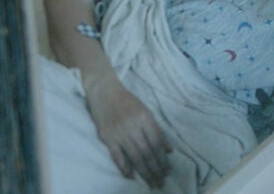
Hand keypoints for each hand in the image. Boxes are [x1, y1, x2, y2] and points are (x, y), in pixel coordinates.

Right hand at [83, 69, 172, 188]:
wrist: (104, 92)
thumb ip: (157, 130)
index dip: (163, 159)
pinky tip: (131, 176)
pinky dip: (124, 167)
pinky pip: (117, 155)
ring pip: (135, 156)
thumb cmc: (127, 101)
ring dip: (144, 171)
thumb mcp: (146, 111)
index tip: (168, 170)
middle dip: (156, 169)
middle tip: (161, 182)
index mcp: (145, 118)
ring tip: (152, 182)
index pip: (156, 143)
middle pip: (147, 152)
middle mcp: (133, 126)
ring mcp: (119, 132)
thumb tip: (169, 150)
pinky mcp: (107, 137)